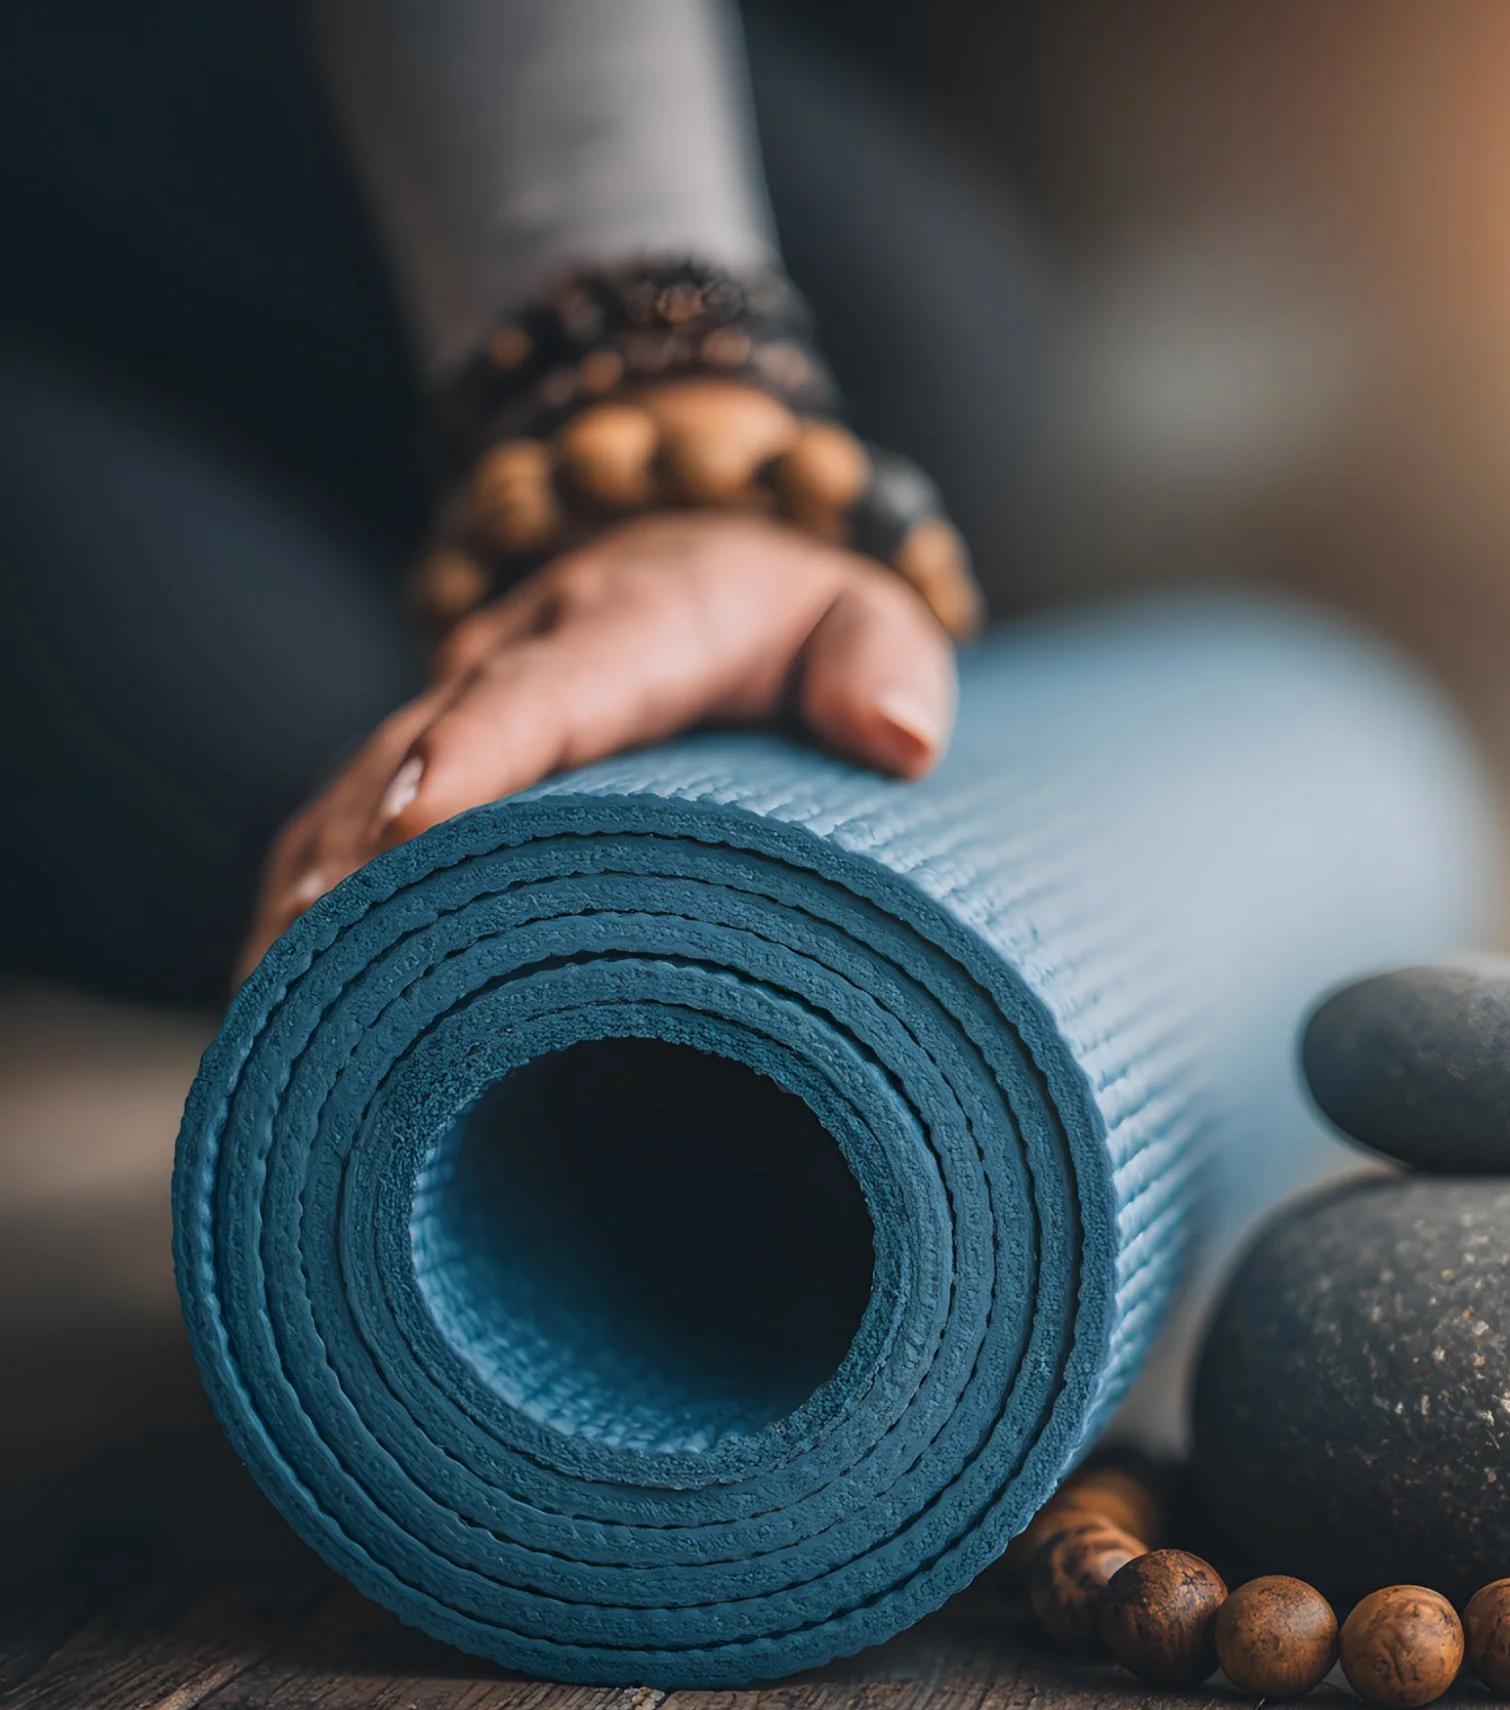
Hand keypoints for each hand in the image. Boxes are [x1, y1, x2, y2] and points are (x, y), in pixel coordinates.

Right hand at [237, 512, 956, 980]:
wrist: (715, 562)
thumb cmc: (801, 621)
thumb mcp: (867, 620)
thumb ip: (883, 663)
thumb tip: (895, 738)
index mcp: (628, 630)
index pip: (540, 694)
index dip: (470, 759)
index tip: (404, 830)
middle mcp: (517, 662)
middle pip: (411, 754)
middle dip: (352, 856)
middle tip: (308, 965)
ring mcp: (462, 710)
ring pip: (353, 792)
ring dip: (308, 890)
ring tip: (272, 1004)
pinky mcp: (438, 758)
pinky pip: (345, 820)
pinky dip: (304, 896)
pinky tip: (279, 988)